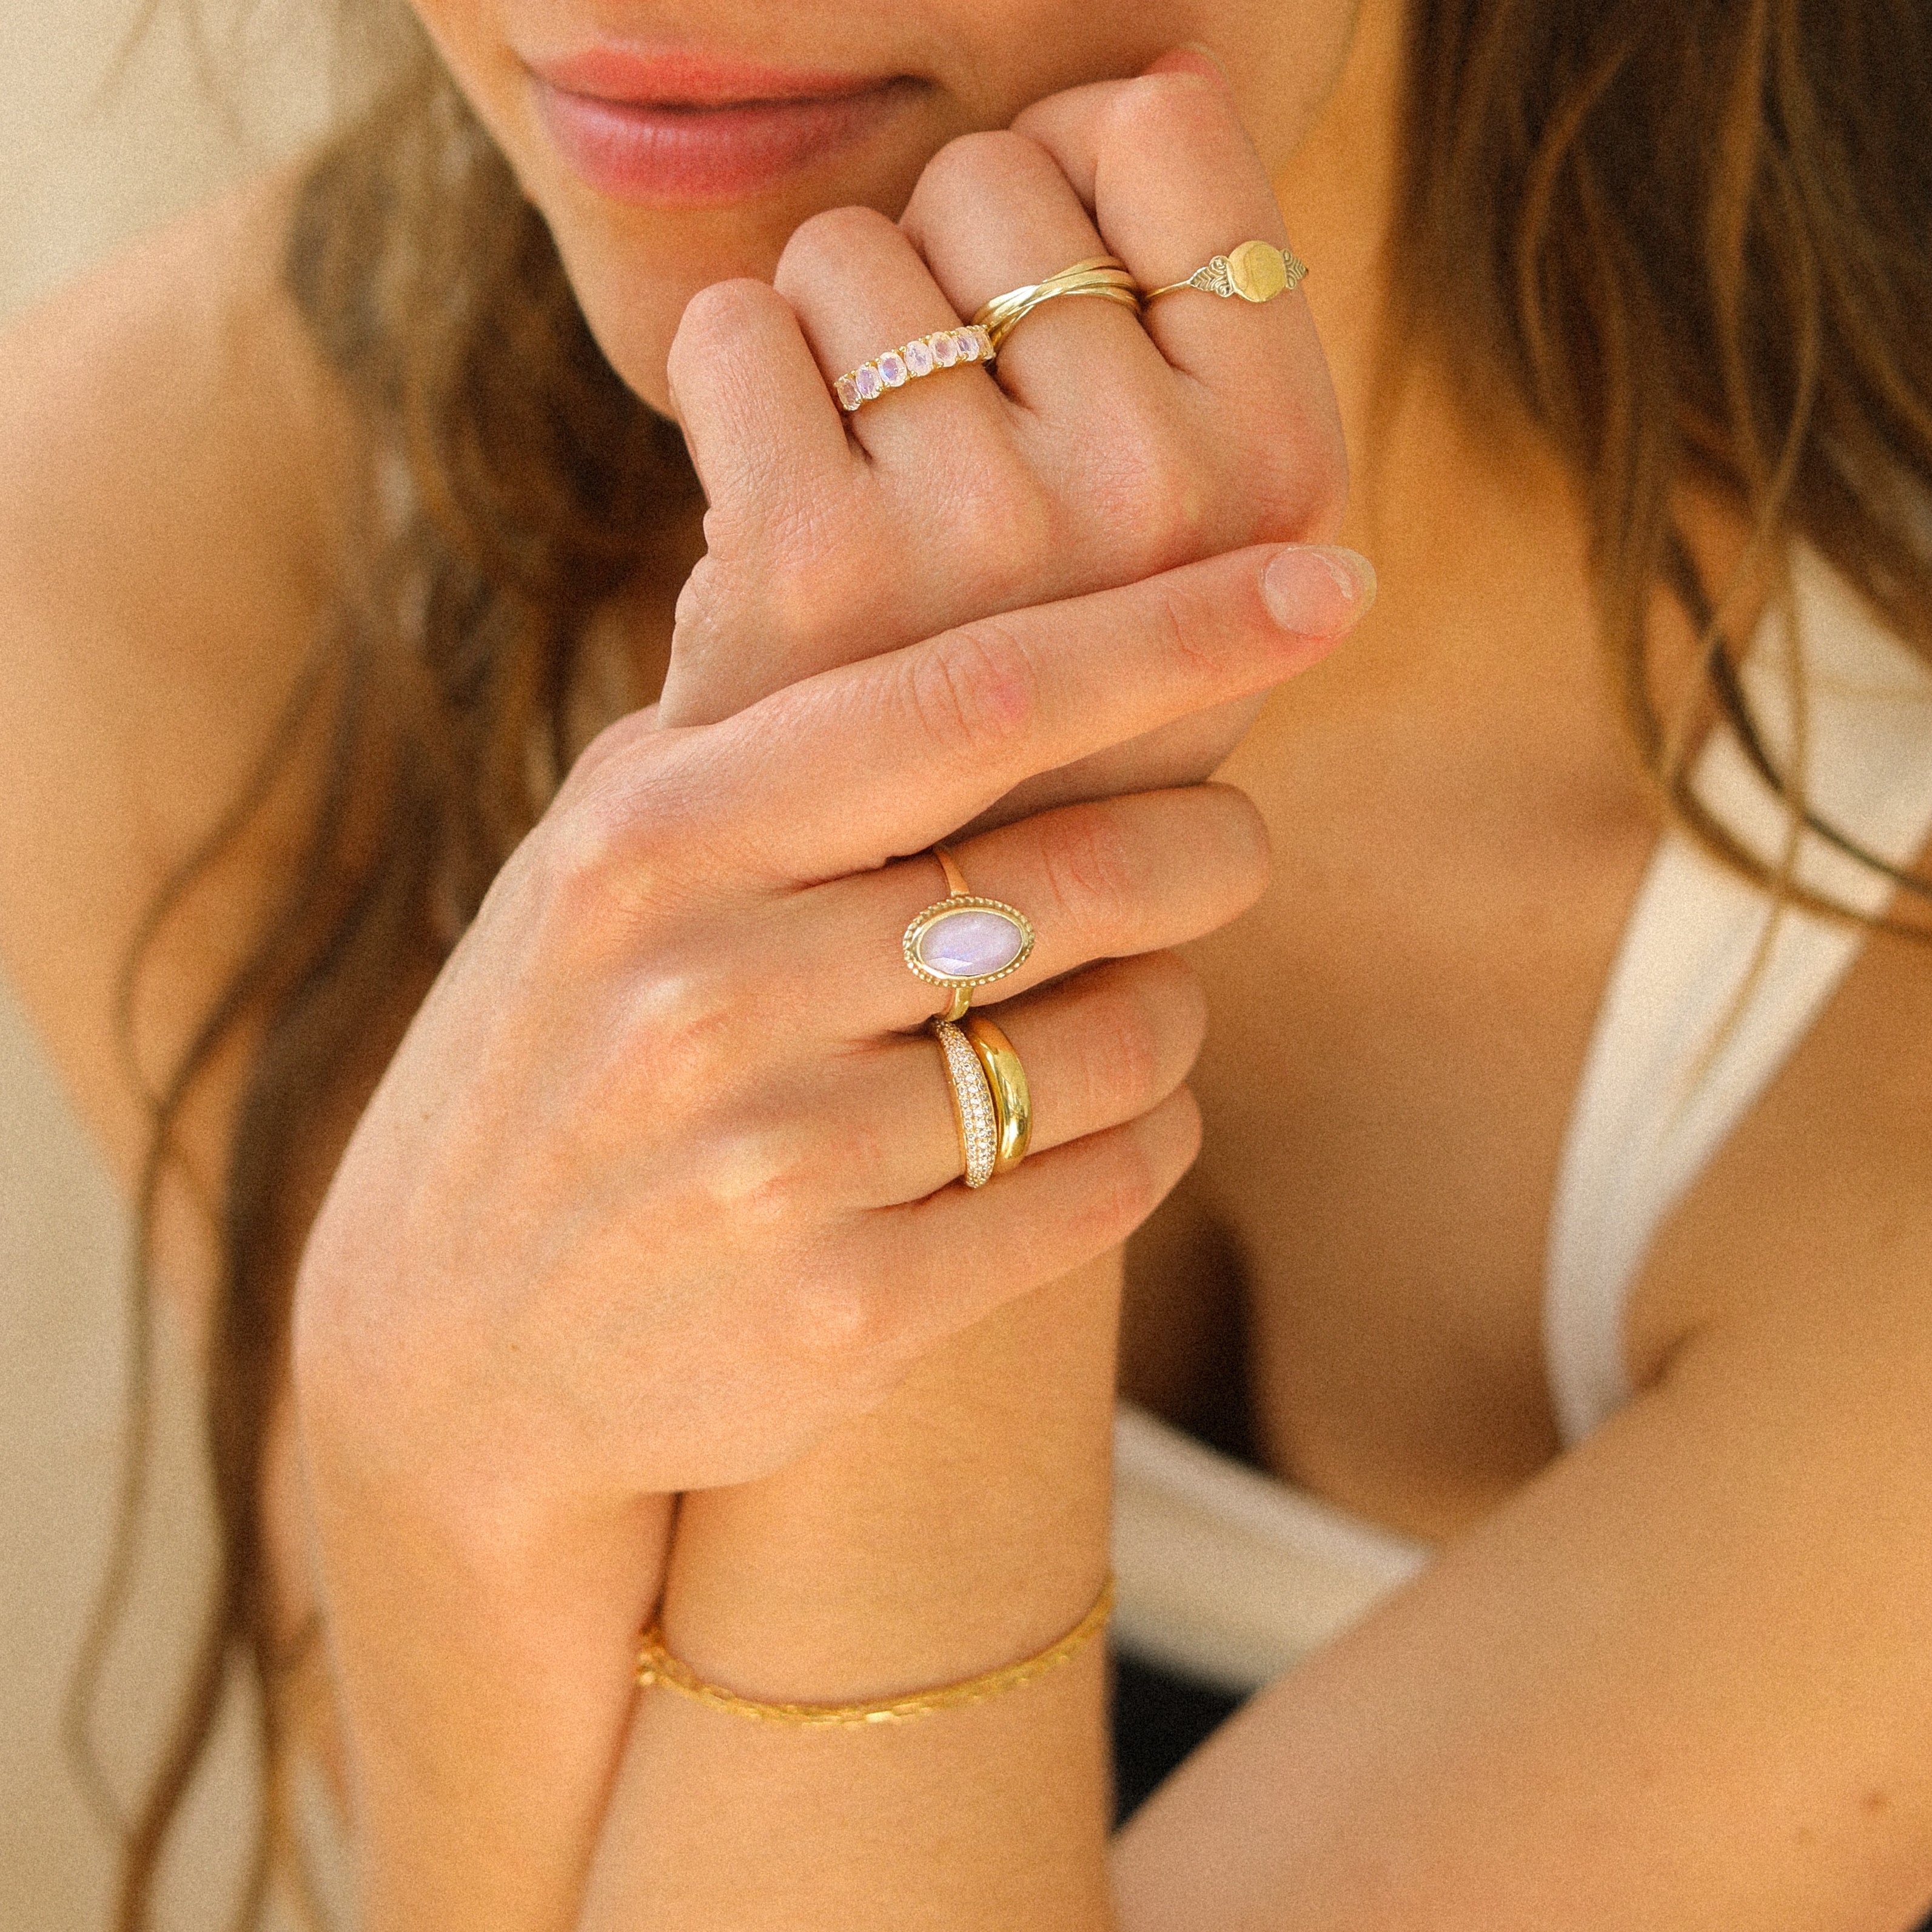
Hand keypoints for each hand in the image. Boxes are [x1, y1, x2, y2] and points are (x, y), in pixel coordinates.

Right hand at [291, 541, 1363, 1525]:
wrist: (453, 1344)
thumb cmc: (569, 1053)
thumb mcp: (614, 863)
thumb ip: (759, 725)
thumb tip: (951, 564)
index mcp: (661, 834)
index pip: (969, 694)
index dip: (1173, 632)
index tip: (1321, 582)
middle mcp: (708, 987)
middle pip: (1072, 868)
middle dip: (1208, 841)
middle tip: (1230, 837)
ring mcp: (772, 1162)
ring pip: (1108, 1042)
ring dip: (1173, 1007)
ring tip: (1142, 993)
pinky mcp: (842, 1313)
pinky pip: (1094, 1191)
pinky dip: (1152, 1138)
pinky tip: (1128, 1119)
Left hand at [656, 54, 1354, 823]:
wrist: (909, 889)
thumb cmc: (1045, 677)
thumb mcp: (1194, 523)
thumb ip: (1204, 326)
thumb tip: (1159, 82)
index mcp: (1286, 467)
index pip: (1156, 128)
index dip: (1074, 190)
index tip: (1049, 320)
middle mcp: (1168, 499)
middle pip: (994, 177)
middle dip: (946, 283)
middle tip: (951, 454)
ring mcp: (994, 535)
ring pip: (850, 248)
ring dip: (833, 350)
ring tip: (873, 501)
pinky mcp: (819, 567)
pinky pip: (729, 328)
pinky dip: (729, 394)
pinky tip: (777, 510)